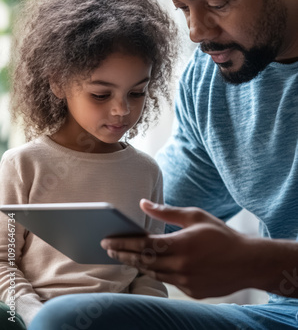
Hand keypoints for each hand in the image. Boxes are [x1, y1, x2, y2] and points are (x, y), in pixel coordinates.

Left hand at [101, 200, 255, 298]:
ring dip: (136, 264)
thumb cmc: (221, 235)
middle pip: (144, 261)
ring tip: (123, 256)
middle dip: (123, 254)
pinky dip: (155, 272)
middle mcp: (181, 266)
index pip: (144, 245)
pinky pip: (167, 281)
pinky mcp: (191, 292)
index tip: (108, 239)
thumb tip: (143, 204)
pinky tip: (147, 265)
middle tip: (108, 248)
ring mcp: (186, 282)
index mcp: (181, 245)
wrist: (247, 262)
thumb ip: (166, 211)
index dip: (124, 242)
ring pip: (153, 273)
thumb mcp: (195, 216)